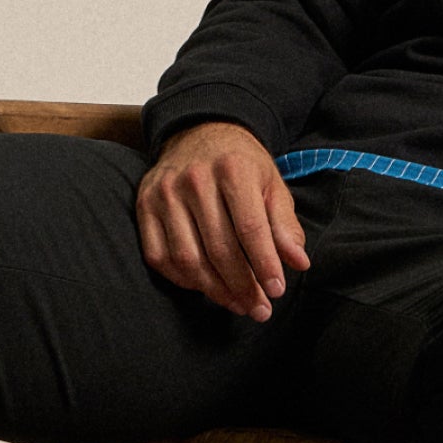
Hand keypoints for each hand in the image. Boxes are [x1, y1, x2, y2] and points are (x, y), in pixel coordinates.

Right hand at [135, 120, 309, 320]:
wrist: (199, 133)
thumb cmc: (241, 165)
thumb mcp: (271, 184)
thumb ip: (285, 224)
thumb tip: (298, 262)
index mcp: (232, 169)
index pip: (250, 228)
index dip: (264, 265)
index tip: (277, 291)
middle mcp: (195, 179)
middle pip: (219, 248)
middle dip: (242, 286)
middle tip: (259, 309)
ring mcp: (164, 193)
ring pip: (188, 258)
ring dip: (214, 290)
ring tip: (237, 304)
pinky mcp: (144, 206)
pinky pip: (160, 257)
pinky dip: (183, 280)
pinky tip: (206, 287)